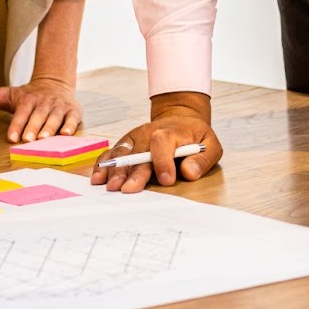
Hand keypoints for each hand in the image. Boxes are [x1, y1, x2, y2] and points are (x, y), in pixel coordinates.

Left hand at [0, 77, 82, 142]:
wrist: (54, 83)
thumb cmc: (25, 95)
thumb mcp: (3, 94)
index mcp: (26, 98)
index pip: (21, 112)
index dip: (16, 124)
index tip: (11, 138)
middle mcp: (44, 101)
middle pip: (37, 115)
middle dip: (32, 127)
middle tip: (27, 140)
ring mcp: (59, 105)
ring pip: (54, 117)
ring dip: (49, 128)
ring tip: (43, 139)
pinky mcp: (73, 110)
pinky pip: (72, 118)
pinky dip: (70, 125)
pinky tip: (66, 133)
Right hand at [90, 92, 222, 192]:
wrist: (179, 119)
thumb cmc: (195, 136)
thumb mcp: (211, 144)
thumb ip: (202, 159)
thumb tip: (188, 172)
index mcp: (170, 132)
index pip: (162, 143)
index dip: (163, 161)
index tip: (166, 179)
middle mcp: (148, 133)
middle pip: (138, 152)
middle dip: (132, 172)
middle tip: (126, 189)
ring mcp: (135, 138)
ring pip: (122, 152)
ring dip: (114, 170)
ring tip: (109, 186)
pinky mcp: (126, 143)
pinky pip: (112, 152)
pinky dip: (103, 164)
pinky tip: (97, 177)